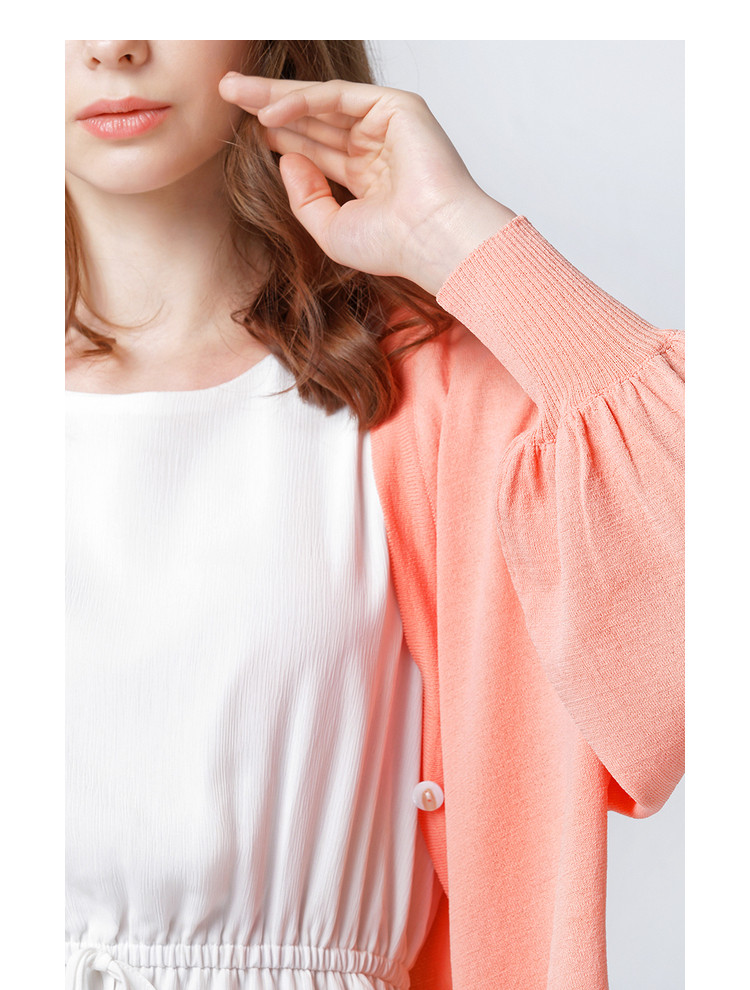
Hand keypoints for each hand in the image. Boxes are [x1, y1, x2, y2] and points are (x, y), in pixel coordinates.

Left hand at [219, 74, 515, 294]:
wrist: (430, 240)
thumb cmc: (392, 245)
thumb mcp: (331, 228)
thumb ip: (305, 197)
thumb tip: (285, 158)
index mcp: (367, 176)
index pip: (316, 146)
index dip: (281, 134)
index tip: (246, 130)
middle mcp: (376, 146)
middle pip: (314, 118)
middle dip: (269, 104)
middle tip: (228, 92)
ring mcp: (386, 124)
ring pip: (322, 101)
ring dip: (276, 95)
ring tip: (234, 91)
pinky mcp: (395, 106)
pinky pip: (337, 97)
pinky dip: (300, 102)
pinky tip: (268, 112)